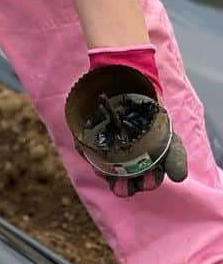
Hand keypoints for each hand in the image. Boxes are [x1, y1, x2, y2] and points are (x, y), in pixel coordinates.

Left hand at [65, 51, 187, 197]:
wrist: (125, 76)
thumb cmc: (148, 107)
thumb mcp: (167, 131)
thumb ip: (175, 154)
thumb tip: (178, 178)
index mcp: (146, 155)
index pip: (147, 176)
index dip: (147, 182)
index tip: (146, 182)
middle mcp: (126, 152)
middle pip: (124, 176)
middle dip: (124, 185)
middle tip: (121, 187)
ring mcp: (106, 142)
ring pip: (104, 165)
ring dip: (105, 174)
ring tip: (105, 174)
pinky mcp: (88, 132)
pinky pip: (85, 145)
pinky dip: (86, 152)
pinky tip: (88, 152)